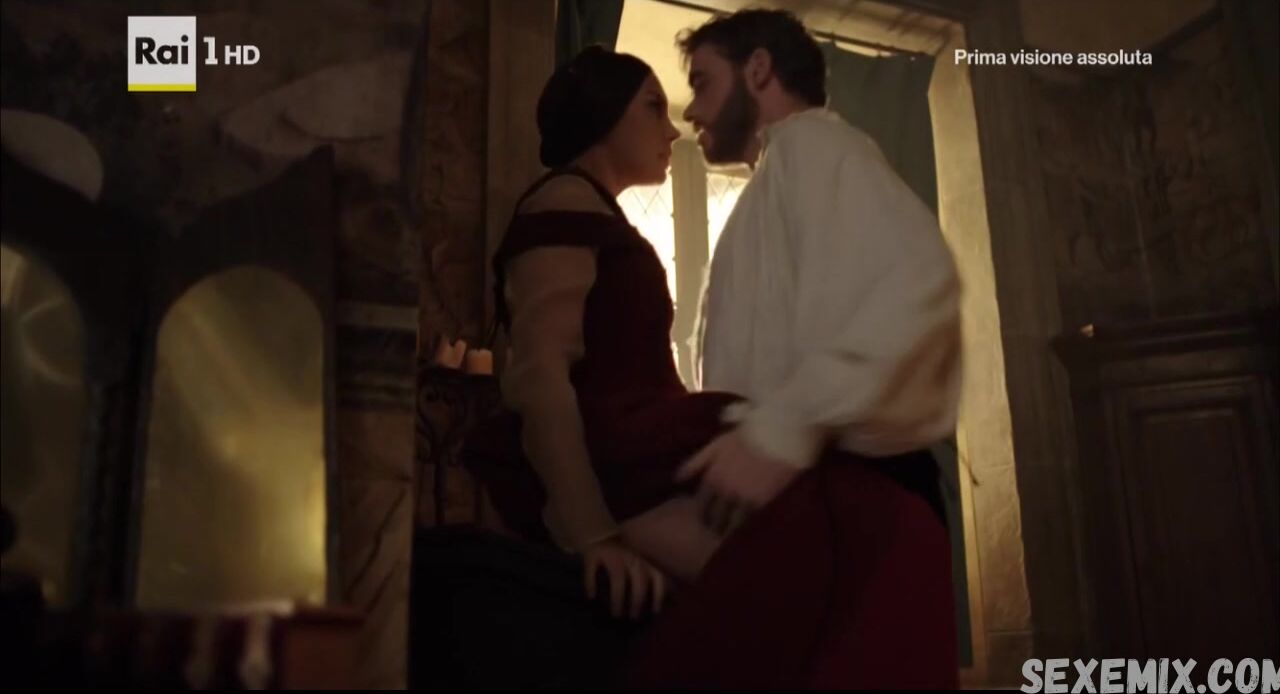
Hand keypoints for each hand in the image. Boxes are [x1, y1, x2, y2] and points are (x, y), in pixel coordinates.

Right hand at [582, 537, 667, 618]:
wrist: (598, 535)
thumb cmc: (623, 557)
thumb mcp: (641, 565)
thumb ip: (654, 580)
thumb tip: (671, 603)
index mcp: (645, 561)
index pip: (657, 577)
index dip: (659, 594)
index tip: (655, 611)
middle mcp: (631, 558)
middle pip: (638, 580)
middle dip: (637, 601)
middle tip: (633, 617)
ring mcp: (612, 555)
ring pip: (618, 577)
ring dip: (618, 597)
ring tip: (616, 614)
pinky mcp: (593, 555)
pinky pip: (592, 571)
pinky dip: (591, 584)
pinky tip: (591, 597)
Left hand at [676, 430, 800, 534]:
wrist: (778, 433)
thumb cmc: (747, 436)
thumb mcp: (717, 445)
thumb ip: (695, 462)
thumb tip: (677, 479)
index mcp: (712, 478)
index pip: (701, 507)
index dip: (704, 516)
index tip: (707, 521)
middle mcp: (725, 492)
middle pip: (716, 520)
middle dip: (716, 526)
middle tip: (721, 531)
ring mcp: (745, 500)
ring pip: (733, 525)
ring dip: (732, 531)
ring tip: (736, 535)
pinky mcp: (764, 504)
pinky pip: (753, 523)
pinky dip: (751, 528)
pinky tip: (753, 530)